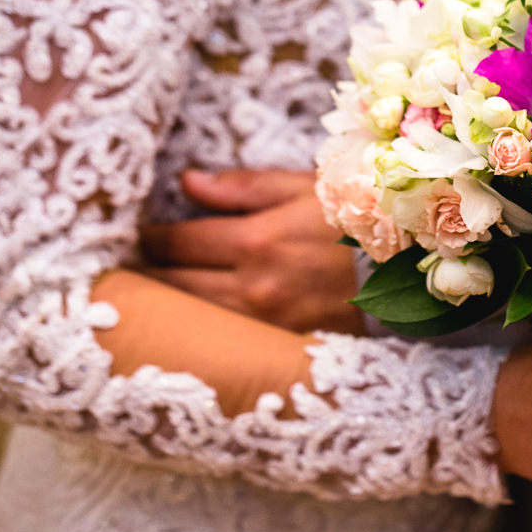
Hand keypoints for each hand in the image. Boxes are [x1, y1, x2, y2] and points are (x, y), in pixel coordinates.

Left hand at [138, 169, 367, 335]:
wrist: (412, 270)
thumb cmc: (357, 220)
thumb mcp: (304, 188)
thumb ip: (242, 187)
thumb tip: (187, 183)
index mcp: (256, 241)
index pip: (176, 243)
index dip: (147, 238)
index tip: (133, 235)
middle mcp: (255, 288)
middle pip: (172, 286)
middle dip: (143, 276)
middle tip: (119, 270)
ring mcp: (267, 325)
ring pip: (193, 319)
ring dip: (164, 308)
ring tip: (142, 299)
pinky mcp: (283, 348)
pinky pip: (226, 342)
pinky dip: (201, 332)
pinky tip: (188, 325)